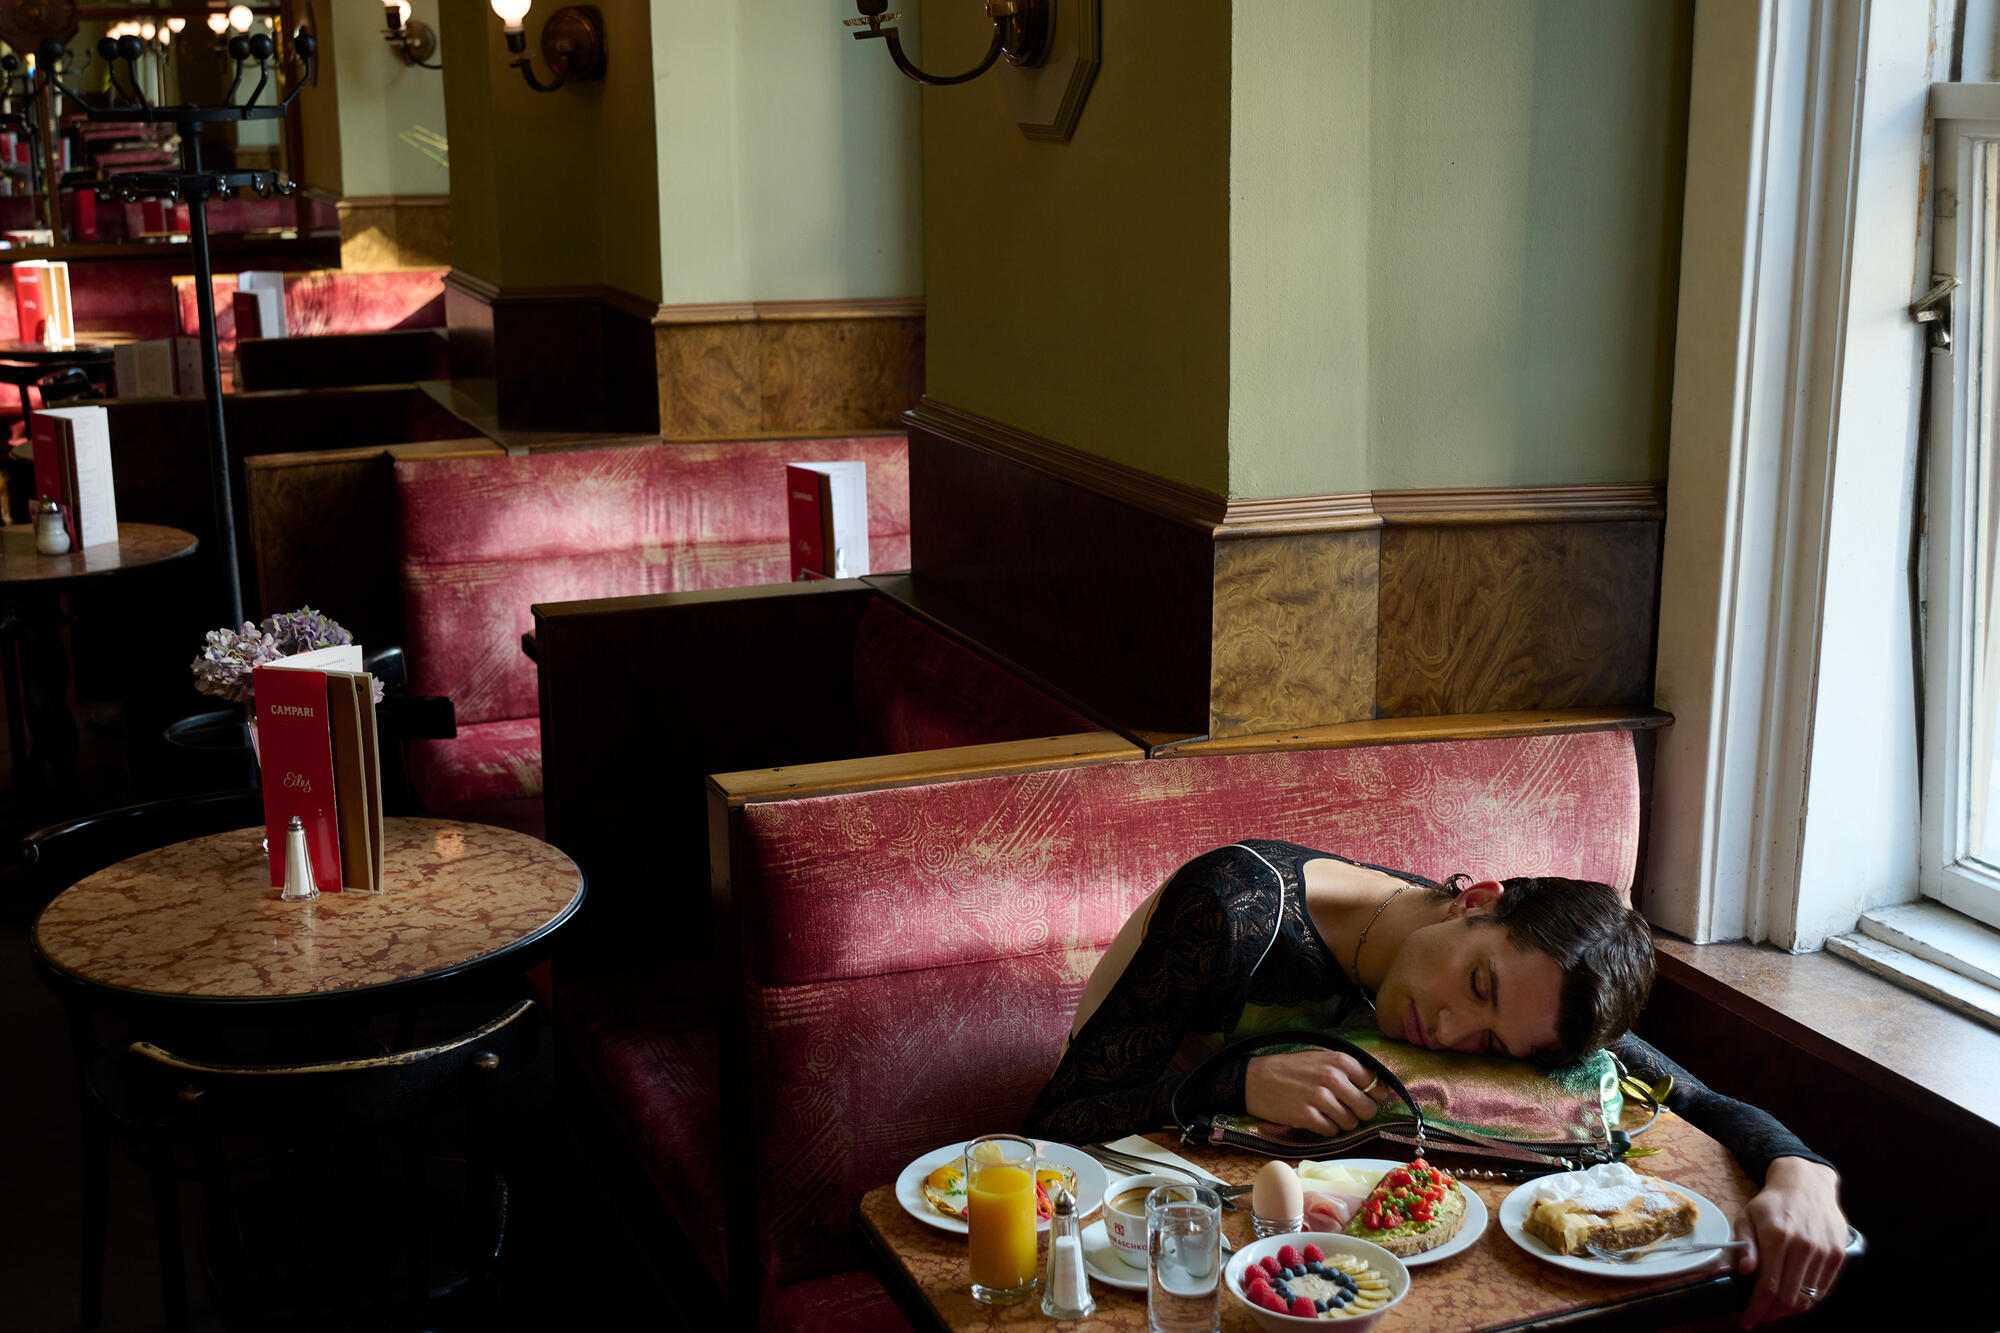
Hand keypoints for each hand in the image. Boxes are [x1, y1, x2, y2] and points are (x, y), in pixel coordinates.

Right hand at [1244, 1050, 1393, 1134]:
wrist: (1255, 1080)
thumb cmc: (1290, 1068)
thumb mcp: (1319, 1057)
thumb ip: (1346, 1068)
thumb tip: (1376, 1085)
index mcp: (1339, 1060)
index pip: (1374, 1083)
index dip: (1372, 1093)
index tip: (1366, 1096)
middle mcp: (1332, 1078)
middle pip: (1367, 1107)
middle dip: (1359, 1111)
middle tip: (1346, 1108)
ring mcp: (1320, 1098)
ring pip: (1351, 1122)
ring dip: (1342, 1121)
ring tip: (1326, 1112)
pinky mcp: (1307, 1116)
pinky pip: (1332, 1131)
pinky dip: (1326, 1128)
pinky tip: (1315, 1118)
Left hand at [1734, 1157, 1848, 1327]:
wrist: (1806, 1184)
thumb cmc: (1772, 1202)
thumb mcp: (1748, 1216)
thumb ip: (1745, 1245)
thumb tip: (1744, 1271)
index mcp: (1777, 1236)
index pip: (1768, 1286)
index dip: (1757, 1309)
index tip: (1747, 1320)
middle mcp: (1804, 1245)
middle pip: (1789, 1297)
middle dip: (1772, 1313)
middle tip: (1760, 1315)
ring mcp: (1824, 1251)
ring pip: (1808, 1297)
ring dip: (1789, 1310)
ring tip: (1775, 1309)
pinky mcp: (1839, 1255)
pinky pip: (1823, 1289)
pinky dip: (1808, 1300)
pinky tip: (1794, 1299)